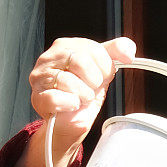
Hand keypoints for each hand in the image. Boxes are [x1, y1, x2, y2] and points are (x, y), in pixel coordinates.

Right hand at [29, 36, 135, 153]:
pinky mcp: (37, 97)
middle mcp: (49, 58)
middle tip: (92, 88)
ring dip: (84, 94)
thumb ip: (116, 52)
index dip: (105, 67)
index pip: (93, 49)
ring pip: (68, 80)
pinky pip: (56, 98)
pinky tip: (72, 105)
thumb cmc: (85, 92)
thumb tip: (128, 52)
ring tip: (82, 98)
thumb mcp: (103, 69)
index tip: (103, 76)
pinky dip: (70, 104)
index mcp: (66, 46)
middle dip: (94, 80)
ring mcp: (40, 77)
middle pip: (80, 61)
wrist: (72, 120)